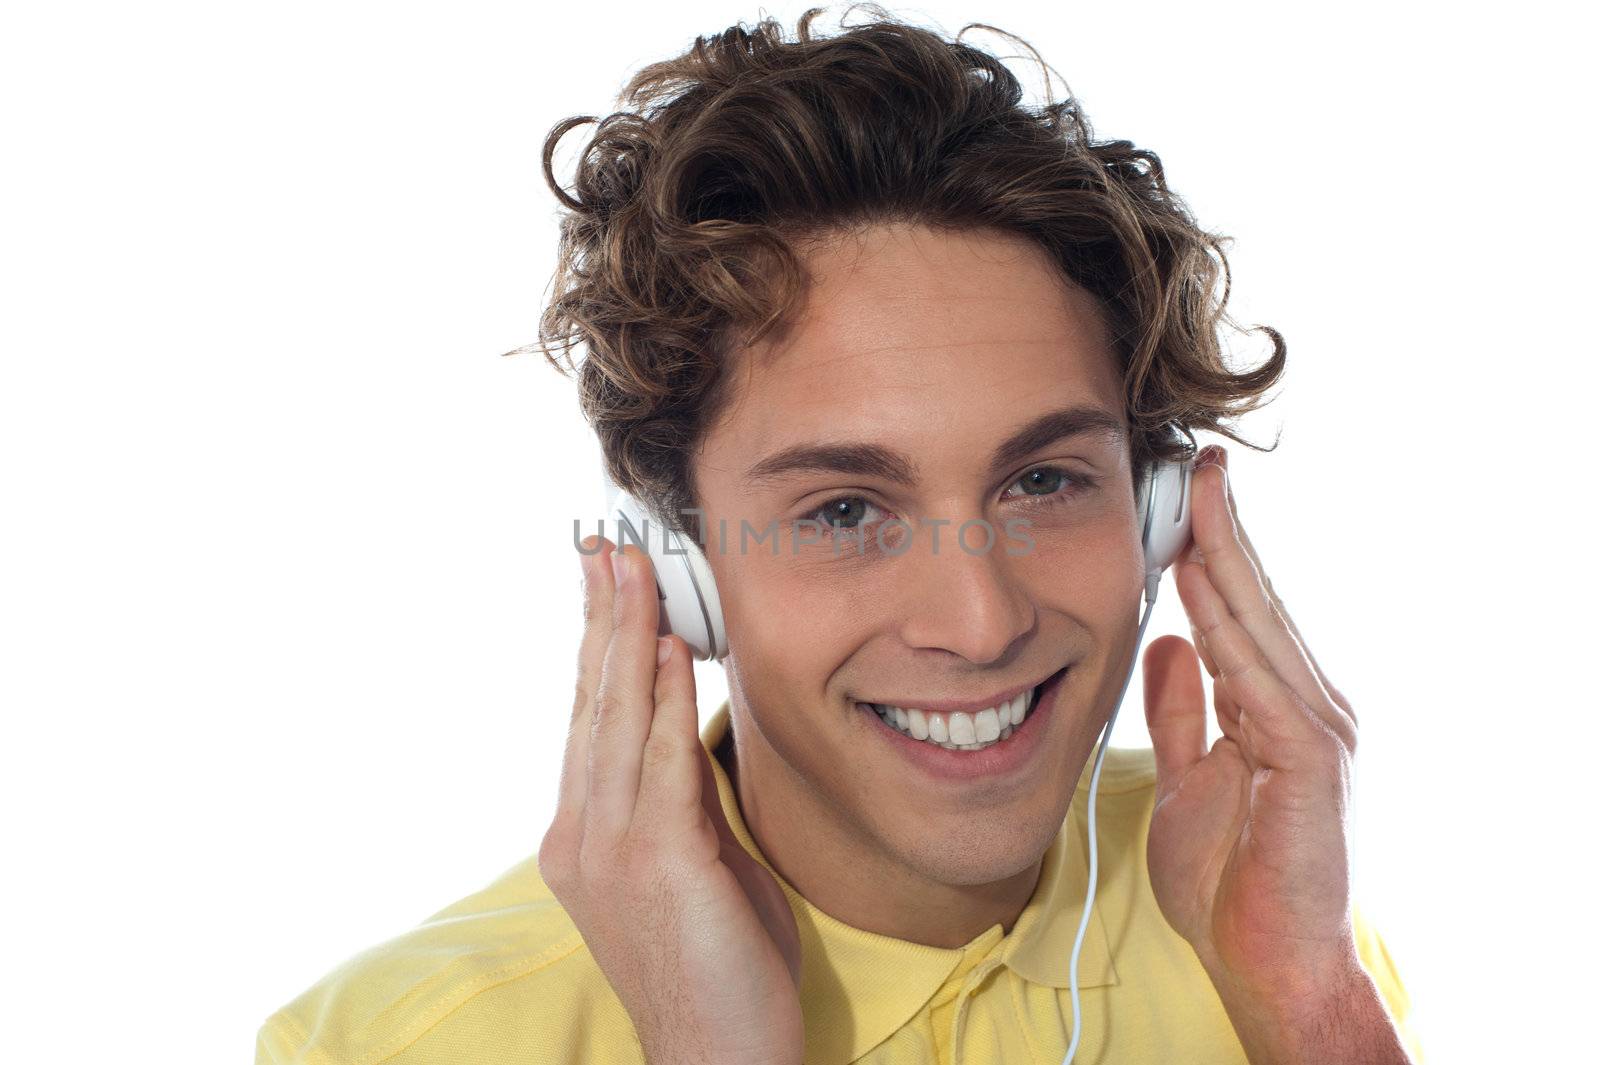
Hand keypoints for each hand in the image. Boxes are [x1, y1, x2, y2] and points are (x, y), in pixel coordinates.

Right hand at [538, 536, 803, 1064]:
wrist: (717, 1059)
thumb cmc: (718, 966)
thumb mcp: (696, 865)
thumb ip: (682, 797)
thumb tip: (686, 725)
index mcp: (584, 835)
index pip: (591, 719)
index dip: (598, 645)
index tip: (606, 581)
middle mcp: (582, 834)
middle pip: (592, 703)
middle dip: (601, 617)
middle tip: (607, 545)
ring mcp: (611, 849)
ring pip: (617, 718)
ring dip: (628, 634)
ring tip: (634, 568)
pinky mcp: (658, 862)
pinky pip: (662, 762)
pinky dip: (665, 698)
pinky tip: (671, 648)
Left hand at [1140, 446, 1362, 1009]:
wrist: (1271, 962)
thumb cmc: (1233, 882)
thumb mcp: (1187, 780)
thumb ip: (1179, 714)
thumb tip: (1164, 644)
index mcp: (1276, 708)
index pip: (1241, 615)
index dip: (1212, 554)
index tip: (1184, 497)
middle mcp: (1305, 706)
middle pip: (1257, 604)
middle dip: (1224, 532)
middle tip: (1197, 466)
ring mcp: (1315, 730)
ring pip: (1262, 628)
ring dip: (1229, 560)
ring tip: (1200, 497)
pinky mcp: (1311, 760)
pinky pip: (1263, 683)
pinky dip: (1234, 634)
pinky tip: (1206, 590)